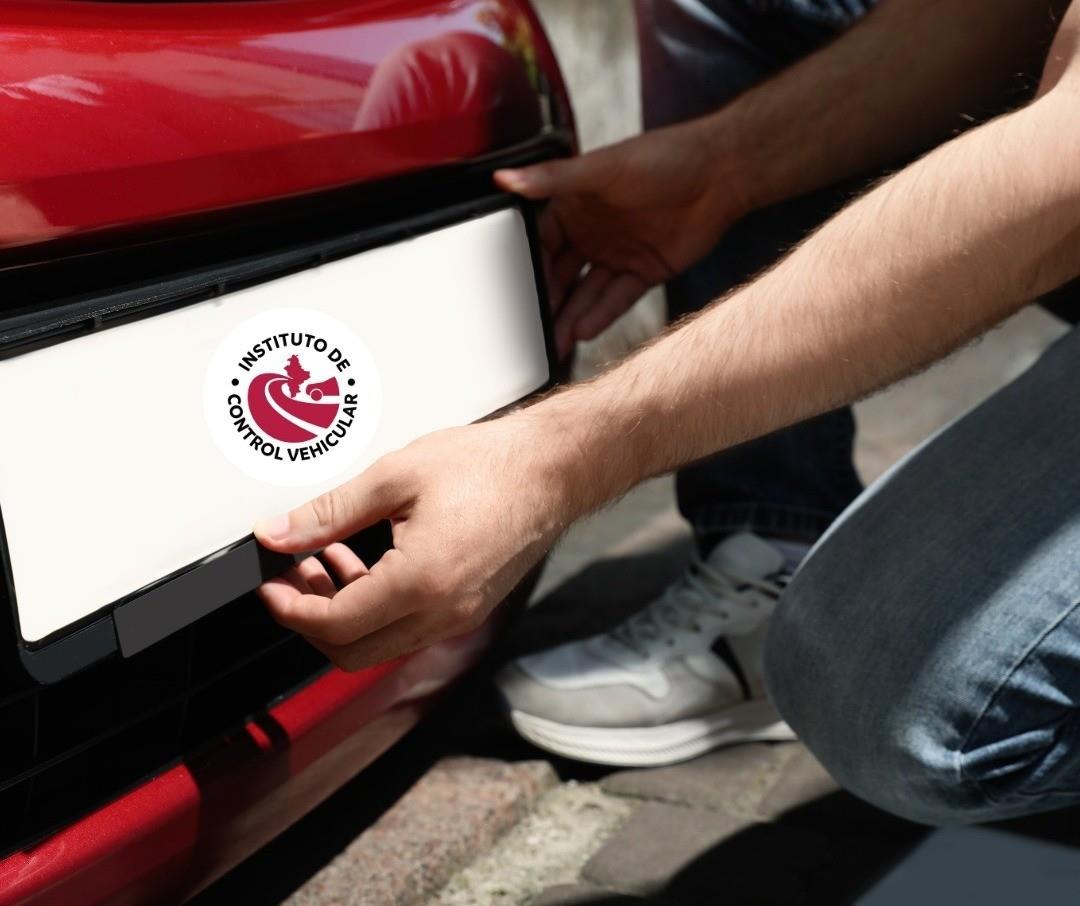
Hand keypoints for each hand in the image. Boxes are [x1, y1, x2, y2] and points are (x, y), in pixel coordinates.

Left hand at [253, 416, 571, 671]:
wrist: (550, 471)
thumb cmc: (488, 468)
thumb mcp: (394, 478)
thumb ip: (327, 513)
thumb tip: (277, 534)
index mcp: (420, 583)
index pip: (333, 625)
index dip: (290, 608)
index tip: (271, 586)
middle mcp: (443, 613)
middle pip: (352, 652)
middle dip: (311, 619)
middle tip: (292, 575)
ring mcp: (459, 617)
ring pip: (380, 646)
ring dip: (344, 616)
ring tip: (326, 562)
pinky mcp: (469, 610)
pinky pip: (408, 630)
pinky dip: (376, 610)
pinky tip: (365, 566)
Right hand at [495, 120, 749, 357]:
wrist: (722, 174)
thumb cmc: (664, 157)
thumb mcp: (602, 168)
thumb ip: (553, 178)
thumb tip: (506, 178)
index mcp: (574, 206)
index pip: (540, 243)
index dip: (526, 267)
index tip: (511, 291)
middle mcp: (591, 233)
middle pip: (560, 276)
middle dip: (545, 301)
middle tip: (528, 328)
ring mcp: (617, 254)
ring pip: (586, 294)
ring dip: (569, 318)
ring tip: (552, 343)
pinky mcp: (643, 272)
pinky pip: (616, 299)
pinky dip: (601, 315)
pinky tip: (583, 333)